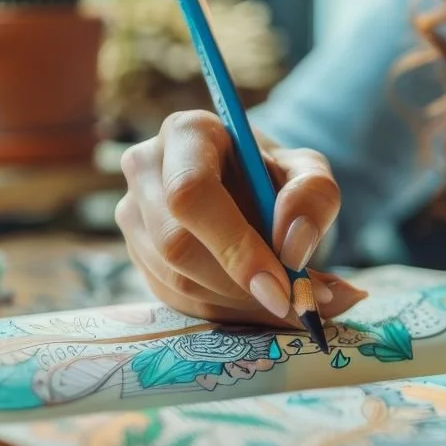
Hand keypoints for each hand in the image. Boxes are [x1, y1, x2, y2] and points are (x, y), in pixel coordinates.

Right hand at [115, 110, 366, 326]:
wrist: (245, 186)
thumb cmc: (273, 175)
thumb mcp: (307, 172)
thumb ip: (313, 197)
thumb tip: (293, 248)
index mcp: (186, 133)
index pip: (191, 192)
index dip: (233, 245)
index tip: (280, 285)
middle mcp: (145, 169)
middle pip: (176, 244)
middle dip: (238, 285)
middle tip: (295, 303)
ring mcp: (132, 214)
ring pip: (174, 280)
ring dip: (238, 303)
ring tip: (291, 301)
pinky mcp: (136, 254)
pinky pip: (174, 300)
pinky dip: (225, 312)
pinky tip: (260, 302)